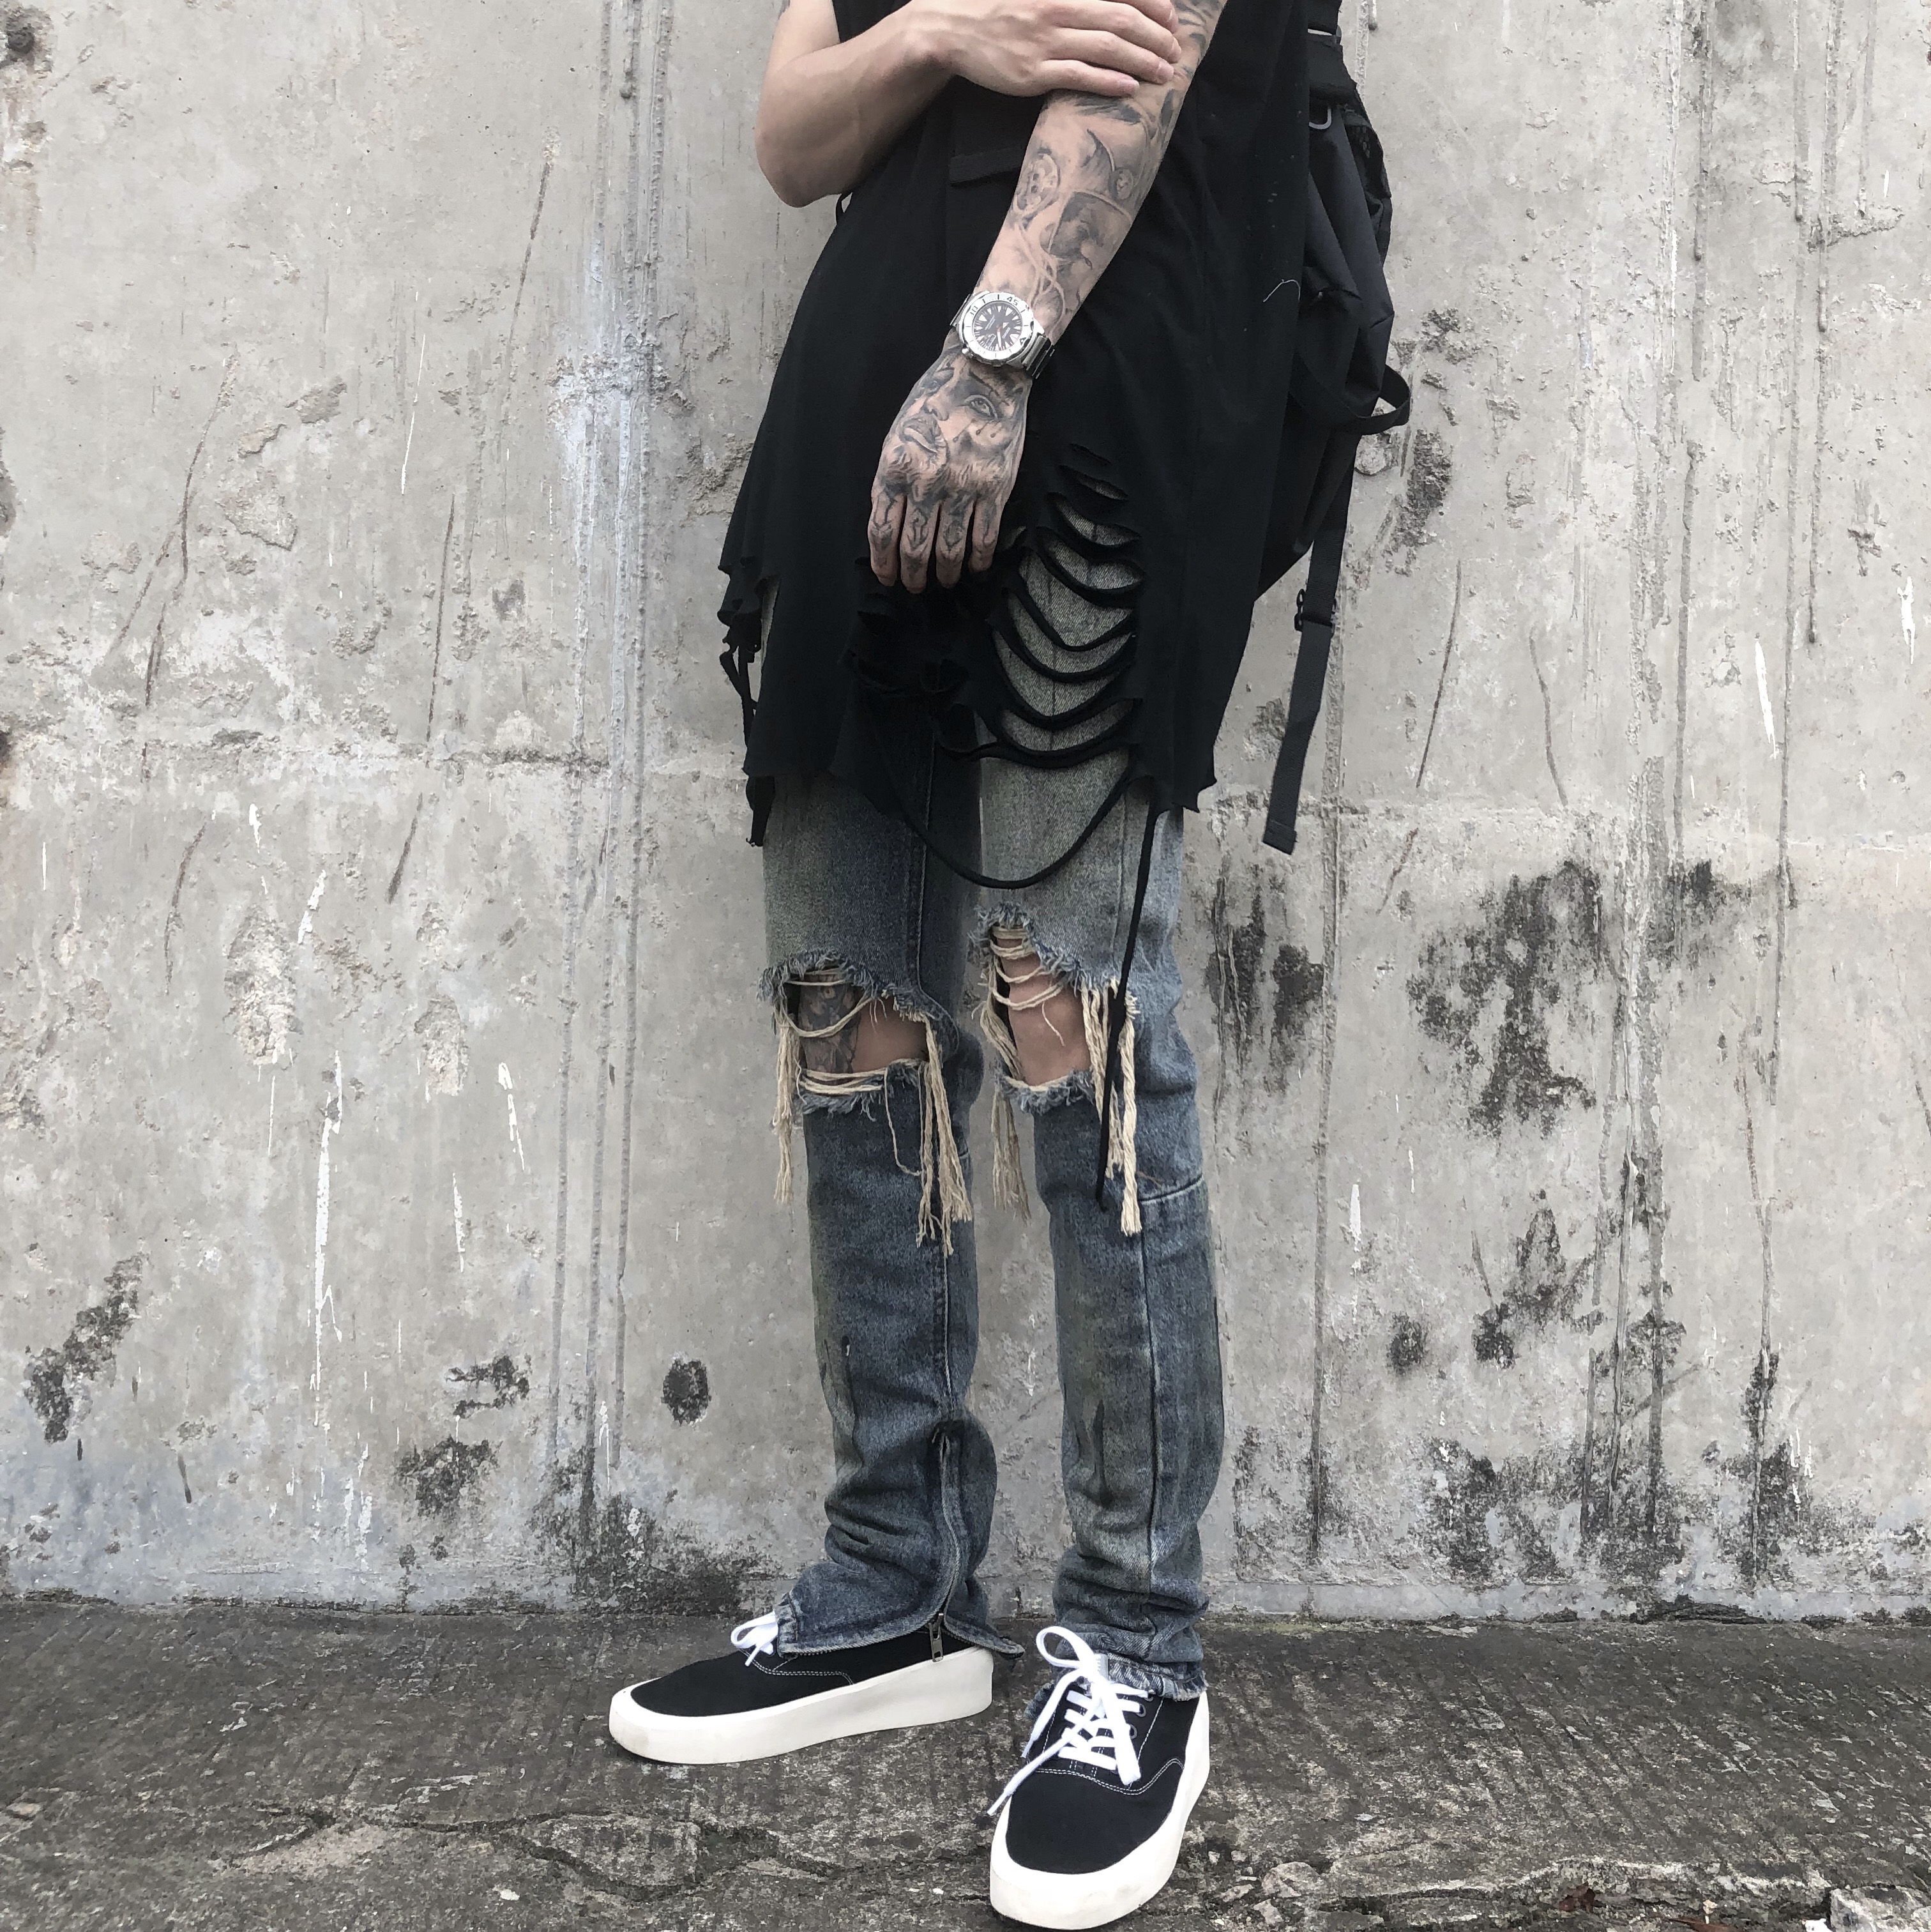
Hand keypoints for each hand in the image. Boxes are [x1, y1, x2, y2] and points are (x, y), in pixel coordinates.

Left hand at [869, 345, 1030, 593]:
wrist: (984, 372)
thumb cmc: (937, 400)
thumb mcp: (898, 434)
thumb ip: (892, 477)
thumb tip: (892, 522)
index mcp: (895, 467)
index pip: (883, 530)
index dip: (883, 562)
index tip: (886, 577)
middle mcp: (926, 482)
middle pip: (914, 547)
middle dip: (912, 574)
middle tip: (914, 586)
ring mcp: (963, 487)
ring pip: (949, 549)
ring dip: (944, 573)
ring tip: (942, 581)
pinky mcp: (995, 488)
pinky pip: (985, 537)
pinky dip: (979, 559)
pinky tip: (976, 567)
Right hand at [911, 0, 1180, 98]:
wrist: (950, 27)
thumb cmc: (998, 4)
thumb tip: (1112, 2)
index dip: (1152, 3)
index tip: (1172, 16)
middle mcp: (1057, 6)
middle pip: (1121, 19)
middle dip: (1156, 35)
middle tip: (1176, 50)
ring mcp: (1045, 41)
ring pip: (1107, 48)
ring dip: (1143, 61)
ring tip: (1165, 72)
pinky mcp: (1033, 74)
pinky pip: (1081, 77)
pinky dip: (1110, 81)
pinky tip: (1131, 86)